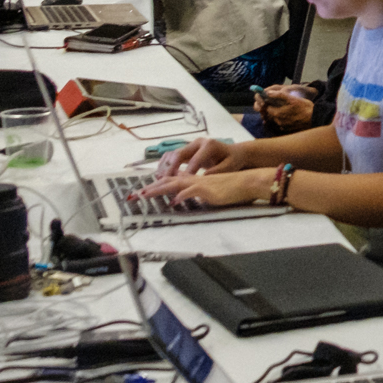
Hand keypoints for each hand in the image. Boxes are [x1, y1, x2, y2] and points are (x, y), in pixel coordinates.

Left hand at [134, 166, 276, 210]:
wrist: (248, 182)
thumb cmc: (232, 188)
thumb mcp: (211, 192)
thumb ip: (197, 194)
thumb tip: (185, 199)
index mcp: (194, 180)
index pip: (171, 181)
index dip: (156, 186)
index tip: (143, 192)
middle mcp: (194, 179)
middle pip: (167, 181)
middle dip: (150, 188)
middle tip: (135, 195)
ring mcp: (199, 183)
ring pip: (174, 184)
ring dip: (158, 189)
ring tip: (145, 195)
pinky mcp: (207, 189)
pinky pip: (191, 192)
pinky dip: (181, 196)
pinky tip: (173, 202)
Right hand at [152, 137, 247, 179]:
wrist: (233, 152)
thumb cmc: (233, 160)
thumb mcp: (230, 166)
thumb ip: (218, 171)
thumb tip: (204, 177)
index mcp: (209, 145)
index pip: (195, 159)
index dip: (188, 171)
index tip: (182, 183)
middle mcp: (197, 143)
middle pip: (179, 154)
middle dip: (171, 168)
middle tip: (165, 181)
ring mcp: (190, 146)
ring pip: (172, 154)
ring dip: (165, 167)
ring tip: (159, 179)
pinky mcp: (186, 151)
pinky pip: (171, 157)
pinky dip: (165, 165)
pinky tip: (161, 176)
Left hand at [253, 86, 316, 133]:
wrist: (314, 118)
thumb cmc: (304, 107)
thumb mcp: (292, 98)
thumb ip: (279, 95)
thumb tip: (268, 93)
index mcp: (277, 113)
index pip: (265, 108)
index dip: (265, 103)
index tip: (267, 100)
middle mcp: (278, 121)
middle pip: (268, 115)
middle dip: (269, 110)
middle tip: (272, 104)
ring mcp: (282, 126)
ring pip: (273, 120)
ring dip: (274, 115)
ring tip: (279, 110)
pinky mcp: (287, 129)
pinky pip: (279, 125)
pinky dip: (279, 120)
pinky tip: (285, 116)